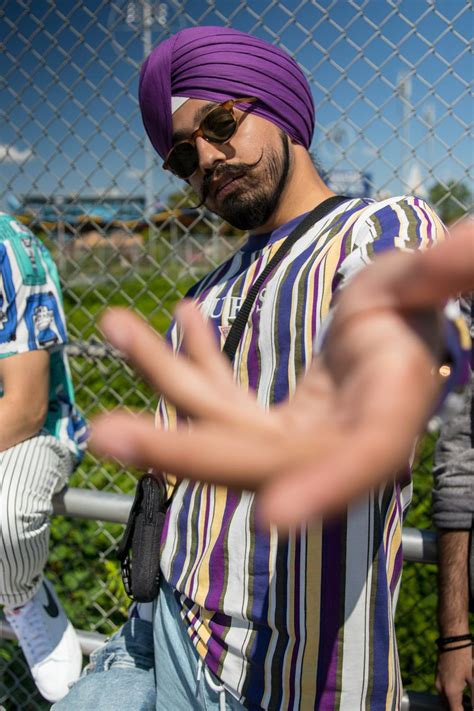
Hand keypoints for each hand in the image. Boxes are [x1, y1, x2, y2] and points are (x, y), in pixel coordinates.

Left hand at [90, 222, 472, 527]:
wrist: (391, 332)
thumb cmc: (414, 309)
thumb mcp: (424, 288)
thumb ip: (442, 276)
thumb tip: (463, 245)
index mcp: (387, 414)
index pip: (362, 461)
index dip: (324, 488)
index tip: (273, 517)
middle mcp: (334, 440)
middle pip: (257, 459)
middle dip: (184, 450)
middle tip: (107, 433)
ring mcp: (293, 436)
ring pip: (219, 424)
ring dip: (164, 376)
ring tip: (115, 324)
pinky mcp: (267, 421)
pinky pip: (219, 396)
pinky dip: (190, 360)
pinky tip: (175, 314)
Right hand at [435, 647, 472, 710]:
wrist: (453, 641)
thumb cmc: (465, 659)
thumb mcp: (473, 680)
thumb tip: (473, 709)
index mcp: (451, 692)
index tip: (470, 709)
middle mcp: (441, 689)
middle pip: (449, 708)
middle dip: (458, 709)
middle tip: (469, 704)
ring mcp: (438, 682)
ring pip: (445, 701)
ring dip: (454, 704)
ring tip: (468, 700)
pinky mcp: (437, 676)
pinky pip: (443, 692)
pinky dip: (451, 696)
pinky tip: (462, 691)